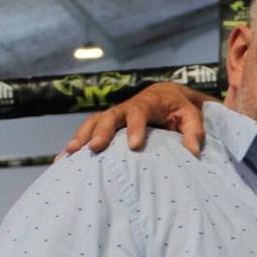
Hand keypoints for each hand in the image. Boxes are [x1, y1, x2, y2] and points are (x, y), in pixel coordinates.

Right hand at [59, 83, 211, 158]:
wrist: (167, 96)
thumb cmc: (181, 108)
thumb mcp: (192, 116)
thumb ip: (194, 131)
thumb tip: (193, 152)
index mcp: (147, 102)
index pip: (139, 112)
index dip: (135, 128)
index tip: (133, 146)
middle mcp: (126, 107)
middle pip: (109, 116)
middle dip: (101, 132)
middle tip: (94, 149)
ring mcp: (114, 115)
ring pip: (93, 122)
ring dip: (81, 137)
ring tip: (69, 154)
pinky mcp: (107, 124)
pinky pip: (88, 131)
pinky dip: (76, 143)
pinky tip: (62, 160)